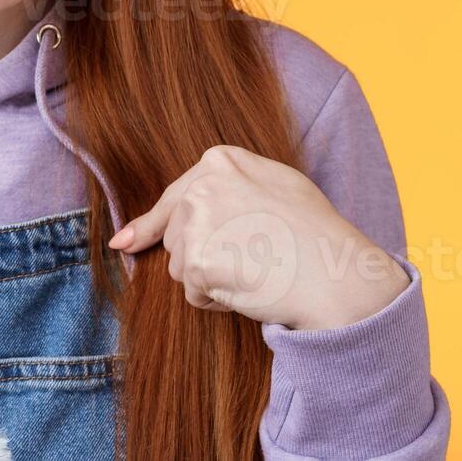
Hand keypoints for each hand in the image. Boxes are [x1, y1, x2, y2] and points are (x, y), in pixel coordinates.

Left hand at [108, 145, 407, 330]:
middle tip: (254, 256)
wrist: (335, 271)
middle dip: (204, 255)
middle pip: (177, 235)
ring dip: (211, 279)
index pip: (176, 197)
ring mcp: (198, 223)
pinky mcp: (198, 262)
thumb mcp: (274, 186)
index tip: (126, 242)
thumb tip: (143, 227)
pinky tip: (250, 286)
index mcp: (221, 160)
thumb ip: (226, 189)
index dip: (154, 224)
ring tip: (257, 268)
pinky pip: (193, 292)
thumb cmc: (314, 233)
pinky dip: (216, 300)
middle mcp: (203, 185)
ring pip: (181, 266)